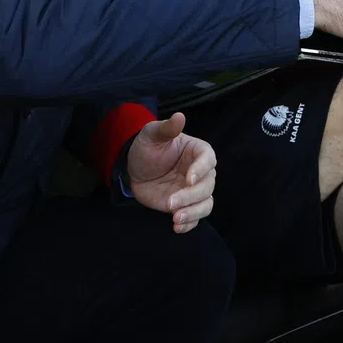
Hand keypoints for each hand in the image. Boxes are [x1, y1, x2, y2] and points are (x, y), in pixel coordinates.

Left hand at [126, 113, 216, 232]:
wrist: (134, 170)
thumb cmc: (146, 148)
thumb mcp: (151, 135)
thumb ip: (166, 128)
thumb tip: (179, 116)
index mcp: (197, 152)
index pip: (208, 160)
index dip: (201, 170)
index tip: (188, 179)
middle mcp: (200, 172)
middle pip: (207, 186)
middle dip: (190, 197)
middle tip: (170, 204)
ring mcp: (193, 191)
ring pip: (205, 204)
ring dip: (193, 213)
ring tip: (175, 219)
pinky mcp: (186, 205)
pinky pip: (196, 217)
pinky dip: (189, 224)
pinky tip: (176, 227)